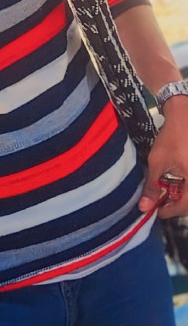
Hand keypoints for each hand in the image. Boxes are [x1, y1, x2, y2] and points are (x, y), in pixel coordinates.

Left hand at [138, 96, 187, 218]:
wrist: (185, 115)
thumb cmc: (172, 137)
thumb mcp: (158, 162)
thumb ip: (152, 186)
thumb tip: (144, 206)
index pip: (184, 207)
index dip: (168, 212)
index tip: (155, 212)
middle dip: (175, 204)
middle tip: (160, 202)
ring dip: (181, 195)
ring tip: (166, 191)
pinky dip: (186, 186)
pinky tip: (176, 181)